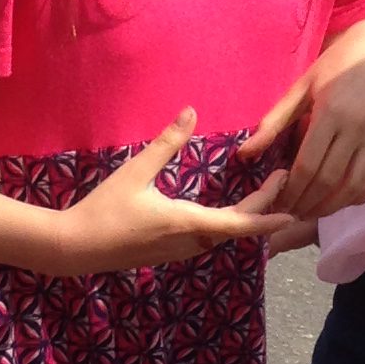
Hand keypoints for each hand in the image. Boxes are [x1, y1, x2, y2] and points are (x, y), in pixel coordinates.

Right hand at [56, 112, 292, 273]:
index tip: (290, 208)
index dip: (266, 215)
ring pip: (222, 236)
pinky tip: (230, 211)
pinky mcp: (168, 252)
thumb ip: (166, 143)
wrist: (74, 249)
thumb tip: (191, 110)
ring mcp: (178, 251)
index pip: (237, 223)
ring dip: (245, 218)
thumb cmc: (102, 211)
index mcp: (184, 222)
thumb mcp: (134, 172)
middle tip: (281, 180)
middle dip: (262, 208)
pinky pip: (207, 239)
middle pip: (236, 228)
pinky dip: (225, 225)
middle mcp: (188, 242)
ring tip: (263, 195)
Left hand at [248, 23, 364, 219]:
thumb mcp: (301, 88)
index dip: (291, 191)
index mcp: (331, 113)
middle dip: (307, 204)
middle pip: (329, 181)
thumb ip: (274, 122)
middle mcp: (358, 127)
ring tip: (312, 212)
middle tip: (291, 213)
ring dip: (331, 207)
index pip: (307, 166)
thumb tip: (244, 154)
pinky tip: (341, 201)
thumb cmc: (334, 67)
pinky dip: (359, 197)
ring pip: (355, 186)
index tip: (277, 202)